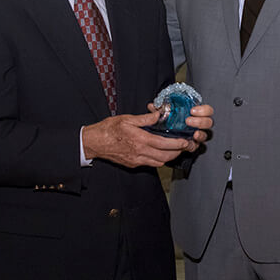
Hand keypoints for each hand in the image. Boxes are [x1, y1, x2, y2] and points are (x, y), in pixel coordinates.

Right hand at [82, 111, 199, 167]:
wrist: (94, 142)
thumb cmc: (108, 129)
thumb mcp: (127, 119)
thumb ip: (145, 118)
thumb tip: (158, 115)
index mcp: (140, 140)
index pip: (164, 144)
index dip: (177, 144)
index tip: (185, 141)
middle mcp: (139, 153)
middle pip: (165, 157)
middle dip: (177, 152)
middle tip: (183, 146)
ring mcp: (136, 160)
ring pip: (159, 162)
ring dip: (169, 157)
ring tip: (174, 149)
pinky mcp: (133, 164)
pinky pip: (150, 164)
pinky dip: (158, 159)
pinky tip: (160, 152)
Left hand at [144, 102, 214, 143]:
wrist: (164, 136)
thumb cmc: (169, 120)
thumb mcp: (166, 112)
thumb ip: (161, 109)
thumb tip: (152, 106)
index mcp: (196, 114)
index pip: (207, 110)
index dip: (203, 110)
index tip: (192, 110)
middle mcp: (199, 125)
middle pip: (209, 122)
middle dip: (201, 122)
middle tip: (188, 121)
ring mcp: (197, 135)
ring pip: (205, 135)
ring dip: (200, 134)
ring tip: (193, 134)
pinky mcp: (192, 145)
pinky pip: (195, 146)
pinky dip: (192, 145)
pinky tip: (187, 143)